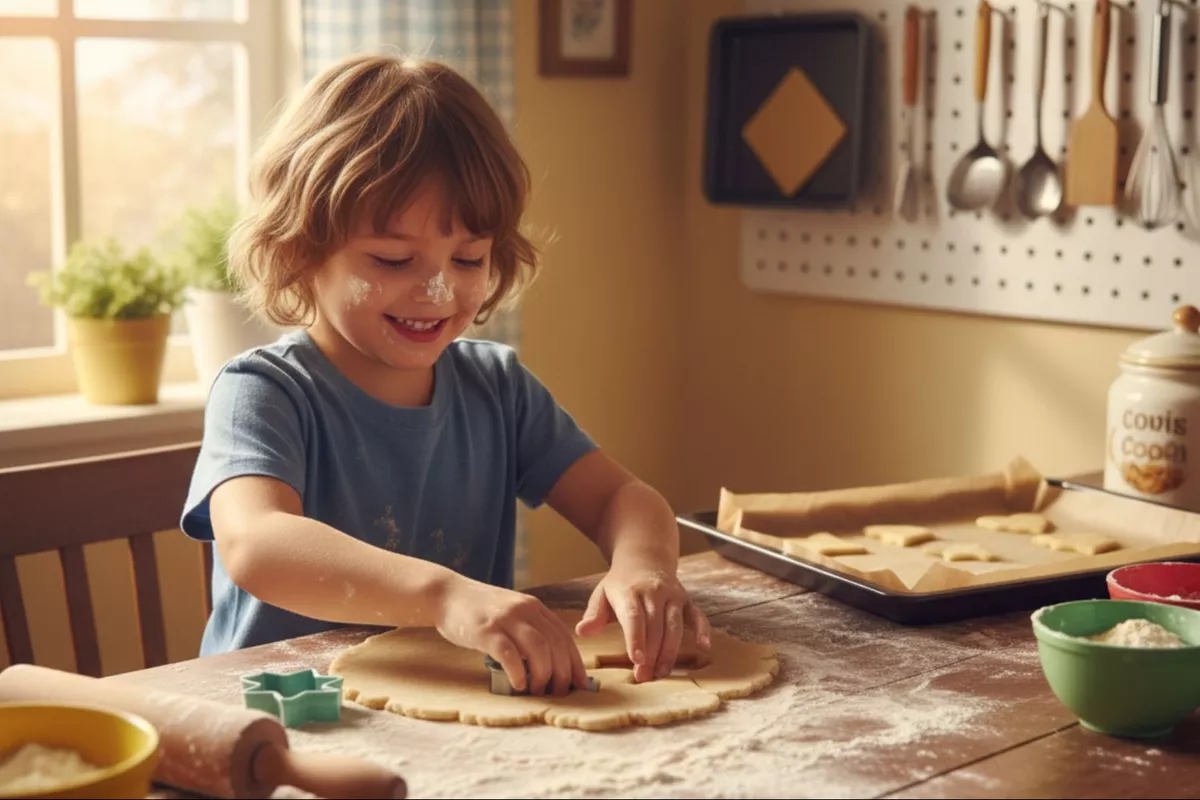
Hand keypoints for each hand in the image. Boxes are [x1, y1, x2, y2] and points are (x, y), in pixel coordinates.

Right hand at [435, 575, 588, 695]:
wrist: (447, 594)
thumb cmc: (480, 611)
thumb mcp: (512, 613)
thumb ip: (530, 630)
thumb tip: (551, 664)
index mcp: (535, 607)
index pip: (564, 636)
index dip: (575, 662)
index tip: (580, 684)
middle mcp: (525, 610)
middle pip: (555, 644)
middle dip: (562, 673)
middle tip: (558, 693)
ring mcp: (506, 619)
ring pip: (538, 648)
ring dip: (543, 675)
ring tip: (538, 691)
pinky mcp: (486, 630)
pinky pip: (509, 654)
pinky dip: (518, 673)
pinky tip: (519, 685)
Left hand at [575, 562, 710, 682]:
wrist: (644, 559)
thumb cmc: (621, 584)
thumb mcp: (602, 594)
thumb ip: (593, 614)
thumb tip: (582, 631)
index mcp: (630, 591)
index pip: (634, 616)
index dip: (636, 638)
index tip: (636, 660)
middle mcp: (654, 592)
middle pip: (655, 626)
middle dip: (650, 654)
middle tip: (643, 678)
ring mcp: (673, 596)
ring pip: (675, 626)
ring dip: (669, 651)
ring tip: (661, 672)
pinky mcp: (686, 601)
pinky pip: (697, 616)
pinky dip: (703, 630)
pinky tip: (704, 647)